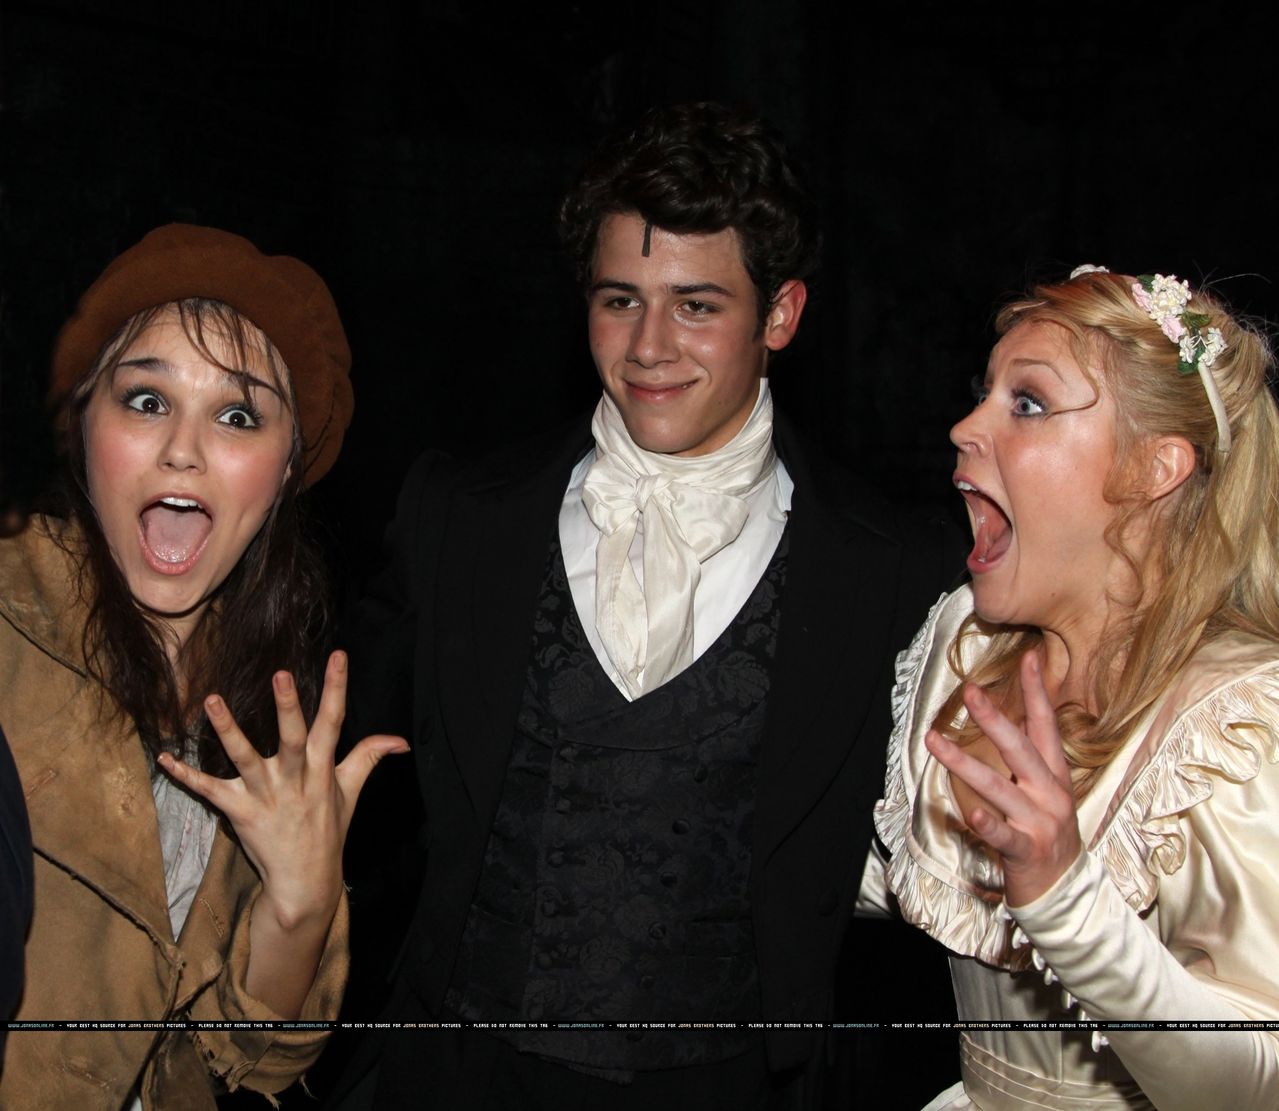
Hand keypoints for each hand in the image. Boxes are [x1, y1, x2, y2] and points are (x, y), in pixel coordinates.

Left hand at [157, 650, 408, 929]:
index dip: (337, 688)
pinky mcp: (241, 813)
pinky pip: (210, 791)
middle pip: (293, 739)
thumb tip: (401, 740)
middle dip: (288, 707)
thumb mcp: (351, 792)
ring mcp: (267, 797)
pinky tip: (165, 758)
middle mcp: (296, 780)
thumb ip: (369, 757)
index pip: (334, 722)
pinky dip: (186, 776)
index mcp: (323, 770)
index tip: (339, 655)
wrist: (306, 883)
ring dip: (228, 730)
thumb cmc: (328, 831)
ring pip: (245, 759)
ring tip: (212, 701)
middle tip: (281, 674)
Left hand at [924, 650, 1081, 906]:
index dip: (1037, 692)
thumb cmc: (1047, 835)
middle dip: (994, 719)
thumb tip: (1005, 722)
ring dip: (963, 763)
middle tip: (969, 692)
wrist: (1065, 891)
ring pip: (998, 787)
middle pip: (1021, 749)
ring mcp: (1039, 822)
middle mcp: (1050, 794)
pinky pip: (1003, 834)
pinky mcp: (1027, 851)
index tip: (1029, 658)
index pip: (1046, 726)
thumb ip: (1029, 762)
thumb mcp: (1047, 793)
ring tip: (935, 742)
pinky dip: (987, 823)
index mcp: (1055, 776)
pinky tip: (968, 811)